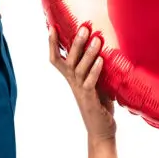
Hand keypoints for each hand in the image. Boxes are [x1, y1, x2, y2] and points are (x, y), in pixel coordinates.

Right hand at [50, 25, 116, 142]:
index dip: (52, 44)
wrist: (100, 131)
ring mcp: (80, 90)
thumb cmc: (99, 105)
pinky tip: (100, 60)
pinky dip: (95, 70)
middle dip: (74, 43)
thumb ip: (96, 69)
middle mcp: (72, 82)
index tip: (52, 27)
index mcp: (71, 77)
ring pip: (79, 68)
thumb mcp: (97, 83)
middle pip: (68, 60)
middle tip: (83, 27)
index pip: (56, 58)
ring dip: (87, 53)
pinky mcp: (89, 98)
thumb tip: (106, 49)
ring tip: (97, 39)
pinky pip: (90, 82)